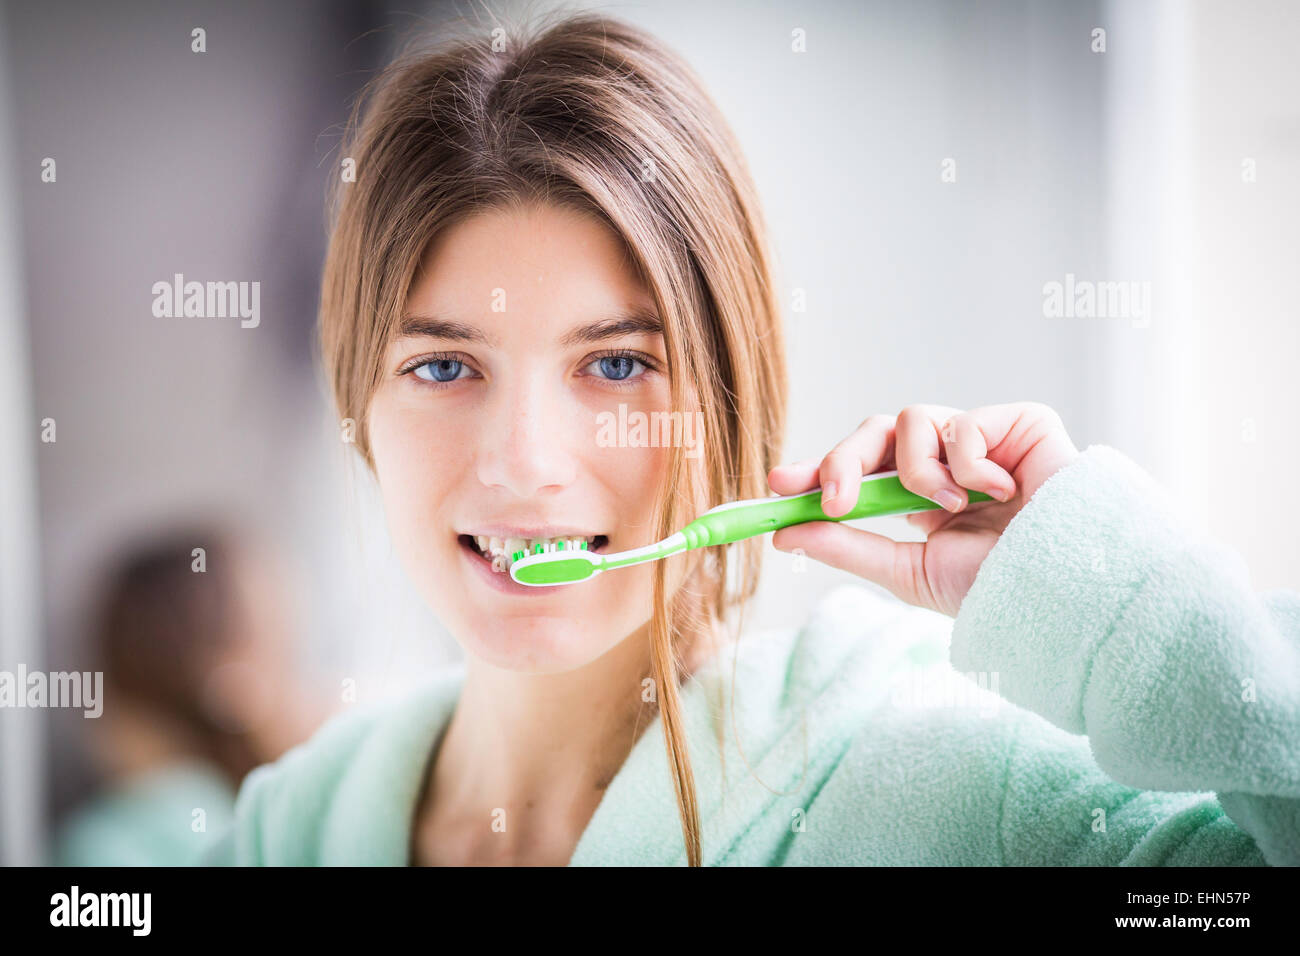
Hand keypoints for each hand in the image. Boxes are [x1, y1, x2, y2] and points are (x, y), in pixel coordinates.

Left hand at [768, 402, 1079, 616]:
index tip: (777, 486)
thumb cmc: (999, 586)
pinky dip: (969, 463)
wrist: (1067, 589)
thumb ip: (848, 547)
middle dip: (843, 461)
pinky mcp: (1018, 422)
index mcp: (920, 498)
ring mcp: (982, 440)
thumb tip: (784, 532)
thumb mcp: (909, 571)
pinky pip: (962, 422)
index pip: (859, 470)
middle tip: (835, 500)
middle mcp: (947, 463)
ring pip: (911, 419)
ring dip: (917, 472)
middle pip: (874, 432)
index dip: (817, 470)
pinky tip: (1000, 494)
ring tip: (951, 509)